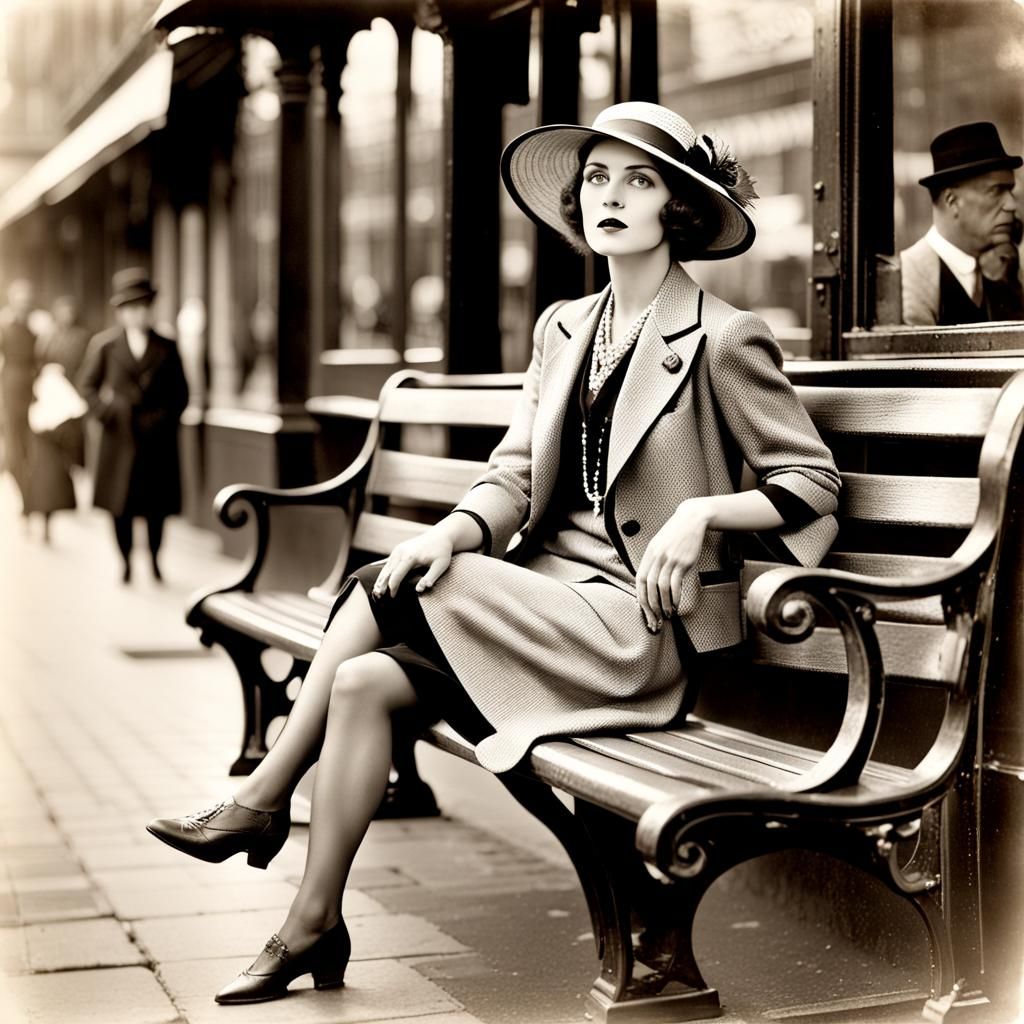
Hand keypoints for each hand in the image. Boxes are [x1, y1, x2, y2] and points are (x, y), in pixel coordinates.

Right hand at [372, 526, 454, 599]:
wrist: (441, 535)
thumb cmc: (442, 552)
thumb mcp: (441, 565)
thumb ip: (430, 578)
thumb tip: (419, 590)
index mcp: (410, 557)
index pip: (396, 576)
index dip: (393, 588)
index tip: (393, 597)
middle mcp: (401, 552)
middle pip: (387, 572)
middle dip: (381, 585)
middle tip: (377, 597)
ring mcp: (398, 550)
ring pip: (385, 567)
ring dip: (380, 579)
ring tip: (376, 591)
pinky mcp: (398, 549)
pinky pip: (388, 562)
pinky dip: (383, 572)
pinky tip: (378, 579)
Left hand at [635, 499, 710, 631]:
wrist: (690, 519)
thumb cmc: (674, 534)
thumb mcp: (658, 545)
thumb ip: (652, 562)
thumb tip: (647, 583)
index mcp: (648, 555)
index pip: (639, 581)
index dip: (641, 599)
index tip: (645, 612)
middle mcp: (656, 558)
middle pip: (649, 587)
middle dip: (651, 607)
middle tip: (656, 620)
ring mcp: (670, 560)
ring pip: (662, 588)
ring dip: (664, 604)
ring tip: (667, 615)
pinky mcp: (683, 562)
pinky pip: (676, 583)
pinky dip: (675, 597)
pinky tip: (676, 605)